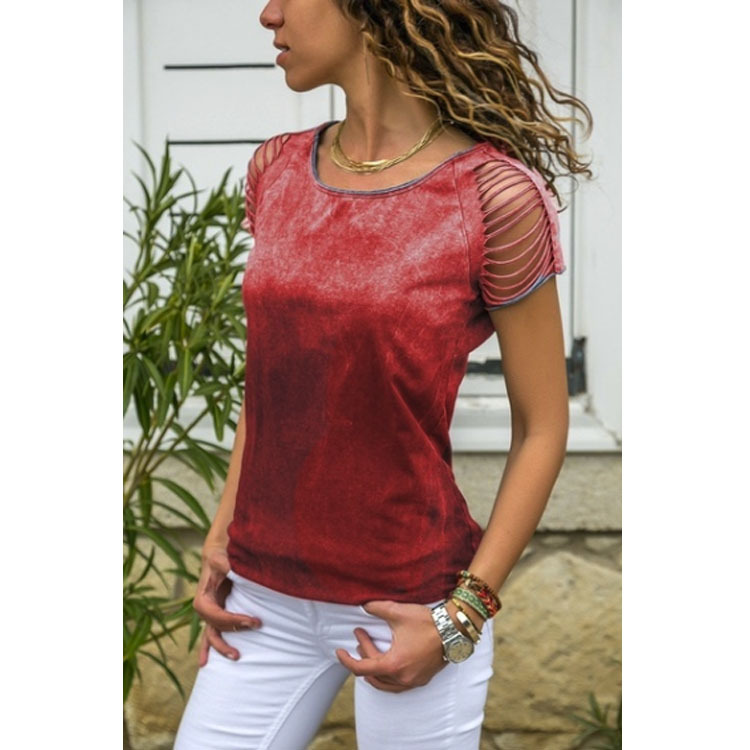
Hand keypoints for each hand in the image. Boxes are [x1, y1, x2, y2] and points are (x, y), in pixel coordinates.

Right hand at [193, 546, 262, 666]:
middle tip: (255, 626)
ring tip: (236, 656)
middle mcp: (203, 607)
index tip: (252, 620)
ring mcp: (209, 612)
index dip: (232, 620)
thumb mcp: (223, 558)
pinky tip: (204, 663)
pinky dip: (209, 648)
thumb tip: (237, 570)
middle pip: (215, 627)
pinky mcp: (216, 613)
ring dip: (222, 647)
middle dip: (234, 630)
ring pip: (212, 635)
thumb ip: (228, 565)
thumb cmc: (222, 556)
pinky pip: (211, 634)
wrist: (218, 553)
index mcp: (203, 596)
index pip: (215, 614)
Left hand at [335, 600, 447, 691]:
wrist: (455, 629)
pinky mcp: (422, 680)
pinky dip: (387, 677)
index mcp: (393, 664)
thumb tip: (363, 605)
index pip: (362, 668)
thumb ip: (377, 608)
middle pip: (372, 674)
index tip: (339, 650)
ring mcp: (413, 681)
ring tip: (368, 652)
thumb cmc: (427, 622)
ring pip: (385, 684)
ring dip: (373, 669)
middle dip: (362, 655)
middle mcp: (402, 678)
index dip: (346, 660)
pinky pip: (397, 685)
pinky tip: (386, 664)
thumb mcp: (398, 612)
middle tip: (360, 635)